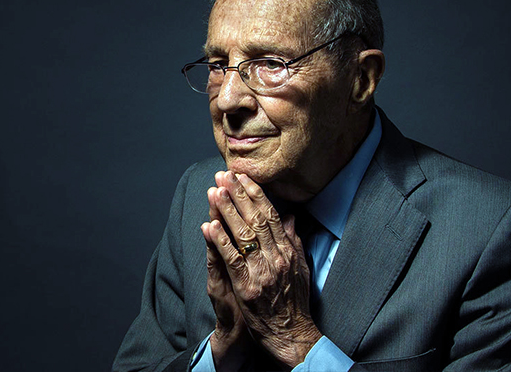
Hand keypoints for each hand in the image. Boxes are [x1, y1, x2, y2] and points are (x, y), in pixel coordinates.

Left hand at [206, 170, 322, 367]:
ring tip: (215, 191)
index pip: (271, 216)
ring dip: (227, 211)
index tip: (243, 177)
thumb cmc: (294, 302)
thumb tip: (290, 217)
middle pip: (256, 219)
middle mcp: (277, 258)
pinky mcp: (247, 288)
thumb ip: (294, 241)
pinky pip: (232, 260)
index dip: (256, 194)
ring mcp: (262, 273)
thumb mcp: (300, 268)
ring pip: (243, 235)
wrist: (291, 335)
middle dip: (238, 195)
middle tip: (224, 175)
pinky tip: (210, 225)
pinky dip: (220, 241)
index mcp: (289, 251)